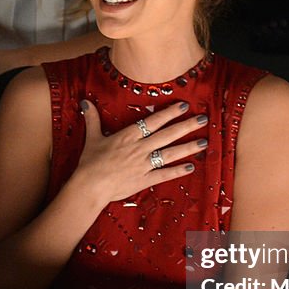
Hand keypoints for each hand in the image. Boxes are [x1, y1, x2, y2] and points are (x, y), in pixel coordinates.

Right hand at [75, 100, 206, 202]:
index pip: (153, 121)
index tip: (183, 105)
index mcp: (128, 136)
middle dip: (186, 126)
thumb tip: (85, 102)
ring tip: (204, 141)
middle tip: (203, 118)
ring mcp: (143, 165)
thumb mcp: (92, 138)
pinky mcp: (144, 180)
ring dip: (188, 147)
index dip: (169, 113)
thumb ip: (92, 119)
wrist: (90, 186)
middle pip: (167, 135)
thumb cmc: (90, 163)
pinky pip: (164, 174)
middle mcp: (139, 148)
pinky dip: (178, 171)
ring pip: (170, 153)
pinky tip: (191, 166)